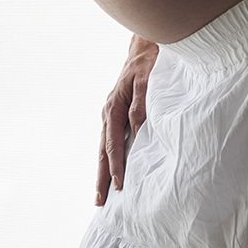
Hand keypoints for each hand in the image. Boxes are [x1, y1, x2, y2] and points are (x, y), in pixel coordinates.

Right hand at [95, 36, 158, 205]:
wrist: (143, 45)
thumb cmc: (147, 61)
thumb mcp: (146, 80)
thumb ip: (141, 104)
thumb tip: (137, 131)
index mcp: (113, 107)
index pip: (114, 143)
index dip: (116, 165)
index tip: (119, 185)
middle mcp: (107, 112)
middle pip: (103, 150)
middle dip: (102, 176)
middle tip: (100, 202)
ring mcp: (109, 113)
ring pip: (105, 147)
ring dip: (104, 169)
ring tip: (102, 192)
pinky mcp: (115, 113)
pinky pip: (111, 139)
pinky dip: (109, 156)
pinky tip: (112, 168)